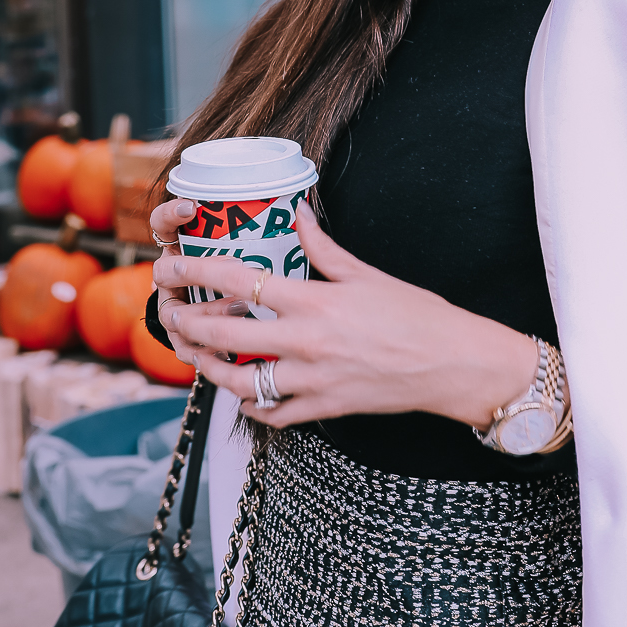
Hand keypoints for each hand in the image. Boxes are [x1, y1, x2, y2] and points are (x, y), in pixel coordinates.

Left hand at [150, 201, 537, 430]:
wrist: (452, 364)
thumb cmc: (417, 315)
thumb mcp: (367, 273)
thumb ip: (324, 247)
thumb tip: (299, 212)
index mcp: (314, 302)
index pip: (240, 280)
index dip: (197, 272)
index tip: (174, 267)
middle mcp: (306, 342)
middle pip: (225, 336)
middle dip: (189, 326)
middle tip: (173, 318)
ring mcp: (312, 380)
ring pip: (240, 383)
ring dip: (211, 371)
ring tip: (198, 358)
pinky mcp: (323, 408)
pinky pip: (273, 414)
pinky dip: (252, 406)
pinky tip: (243, 394)